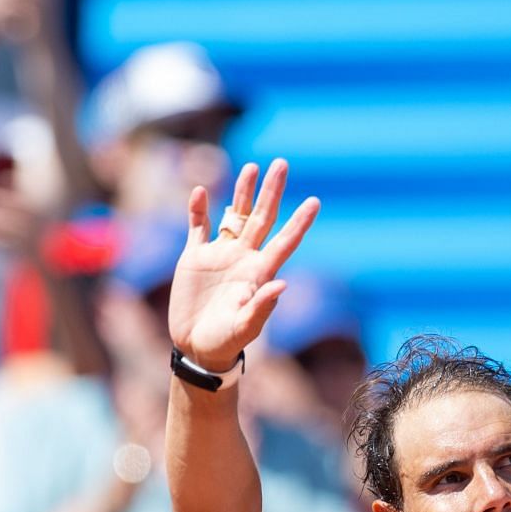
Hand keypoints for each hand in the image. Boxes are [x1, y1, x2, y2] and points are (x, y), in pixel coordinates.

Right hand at [168, 159, 319, 370]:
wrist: (198, 348)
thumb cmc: (227, 342)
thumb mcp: (246, 327)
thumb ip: (263, 307)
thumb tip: (282, 284)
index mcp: (260, 272)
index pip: (285, 240)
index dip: (299, 222)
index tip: (315, 201)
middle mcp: (244, 258)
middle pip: (262, 218)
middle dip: (272, 192)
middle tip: (282, 163)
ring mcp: (220, 255)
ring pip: (234, 215)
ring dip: (242, 192)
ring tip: (252, 167)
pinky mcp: (195, 257)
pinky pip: (198, 227)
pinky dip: (198, 209)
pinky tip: (201, 191)